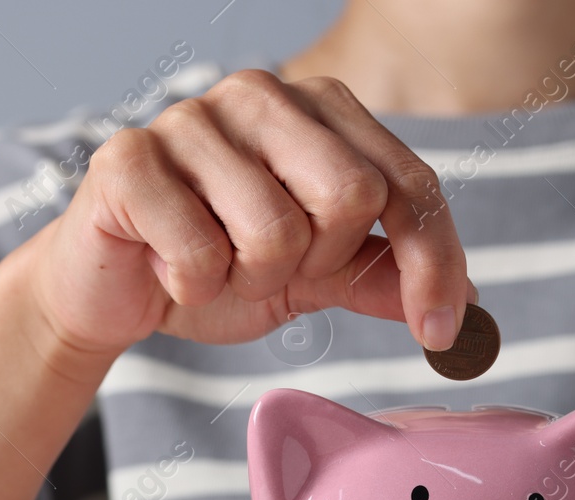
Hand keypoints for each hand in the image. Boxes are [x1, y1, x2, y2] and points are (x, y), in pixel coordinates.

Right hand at [21, 68, 473, 375]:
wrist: (107, 290)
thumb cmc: (208, 268)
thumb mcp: (310, 278)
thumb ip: (380, 276)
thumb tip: (467, 306)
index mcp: (317, 109)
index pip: (408, 181)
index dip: (434, 261)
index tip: (439, 330)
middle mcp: (260, 95)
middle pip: (351, 196)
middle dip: (318, 266)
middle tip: (273, 274)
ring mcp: (190, 120)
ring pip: (274, 230)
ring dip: (247, 280)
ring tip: (214, 268)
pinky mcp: (128, 159)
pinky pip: (199, 249)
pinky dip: (191, 286)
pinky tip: (167, 270)